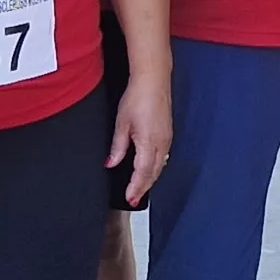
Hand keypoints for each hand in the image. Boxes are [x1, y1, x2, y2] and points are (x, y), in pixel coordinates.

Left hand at [109, 70, 174, 204]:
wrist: (153, 80)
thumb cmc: (138, 97)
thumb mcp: (121, 123)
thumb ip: (117, 147)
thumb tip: (111, 162)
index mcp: (149, 142)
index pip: (142, 172)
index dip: (136, 187)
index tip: (129, 197)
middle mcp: (161, 143)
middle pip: (153, 173)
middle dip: (143, 187)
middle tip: (133, 199)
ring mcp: (167, 139)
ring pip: (159, 166)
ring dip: (150, 179)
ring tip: (139, 188)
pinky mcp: (167, 134)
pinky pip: (162, 157)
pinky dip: (155, 168)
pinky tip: (148, 169)